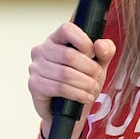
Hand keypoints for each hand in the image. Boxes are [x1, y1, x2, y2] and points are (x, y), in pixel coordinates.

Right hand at [26, 22, 115, 138]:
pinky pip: (60, 88)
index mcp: (56, 38)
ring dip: (86, 84)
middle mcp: (42, 50)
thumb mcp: (98, 63)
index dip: (84, 41)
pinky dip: (78, 94)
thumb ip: (105, 51)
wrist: (69, 109)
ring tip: (93, 90)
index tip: (93, 54)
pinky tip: (85, 97)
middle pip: (69, 55)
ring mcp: (35, 68)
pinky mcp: (34, 85)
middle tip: (97, 78)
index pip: (67, 29)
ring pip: (66, 74)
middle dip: (90, 69)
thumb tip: (100, 45)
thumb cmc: (81, 80)